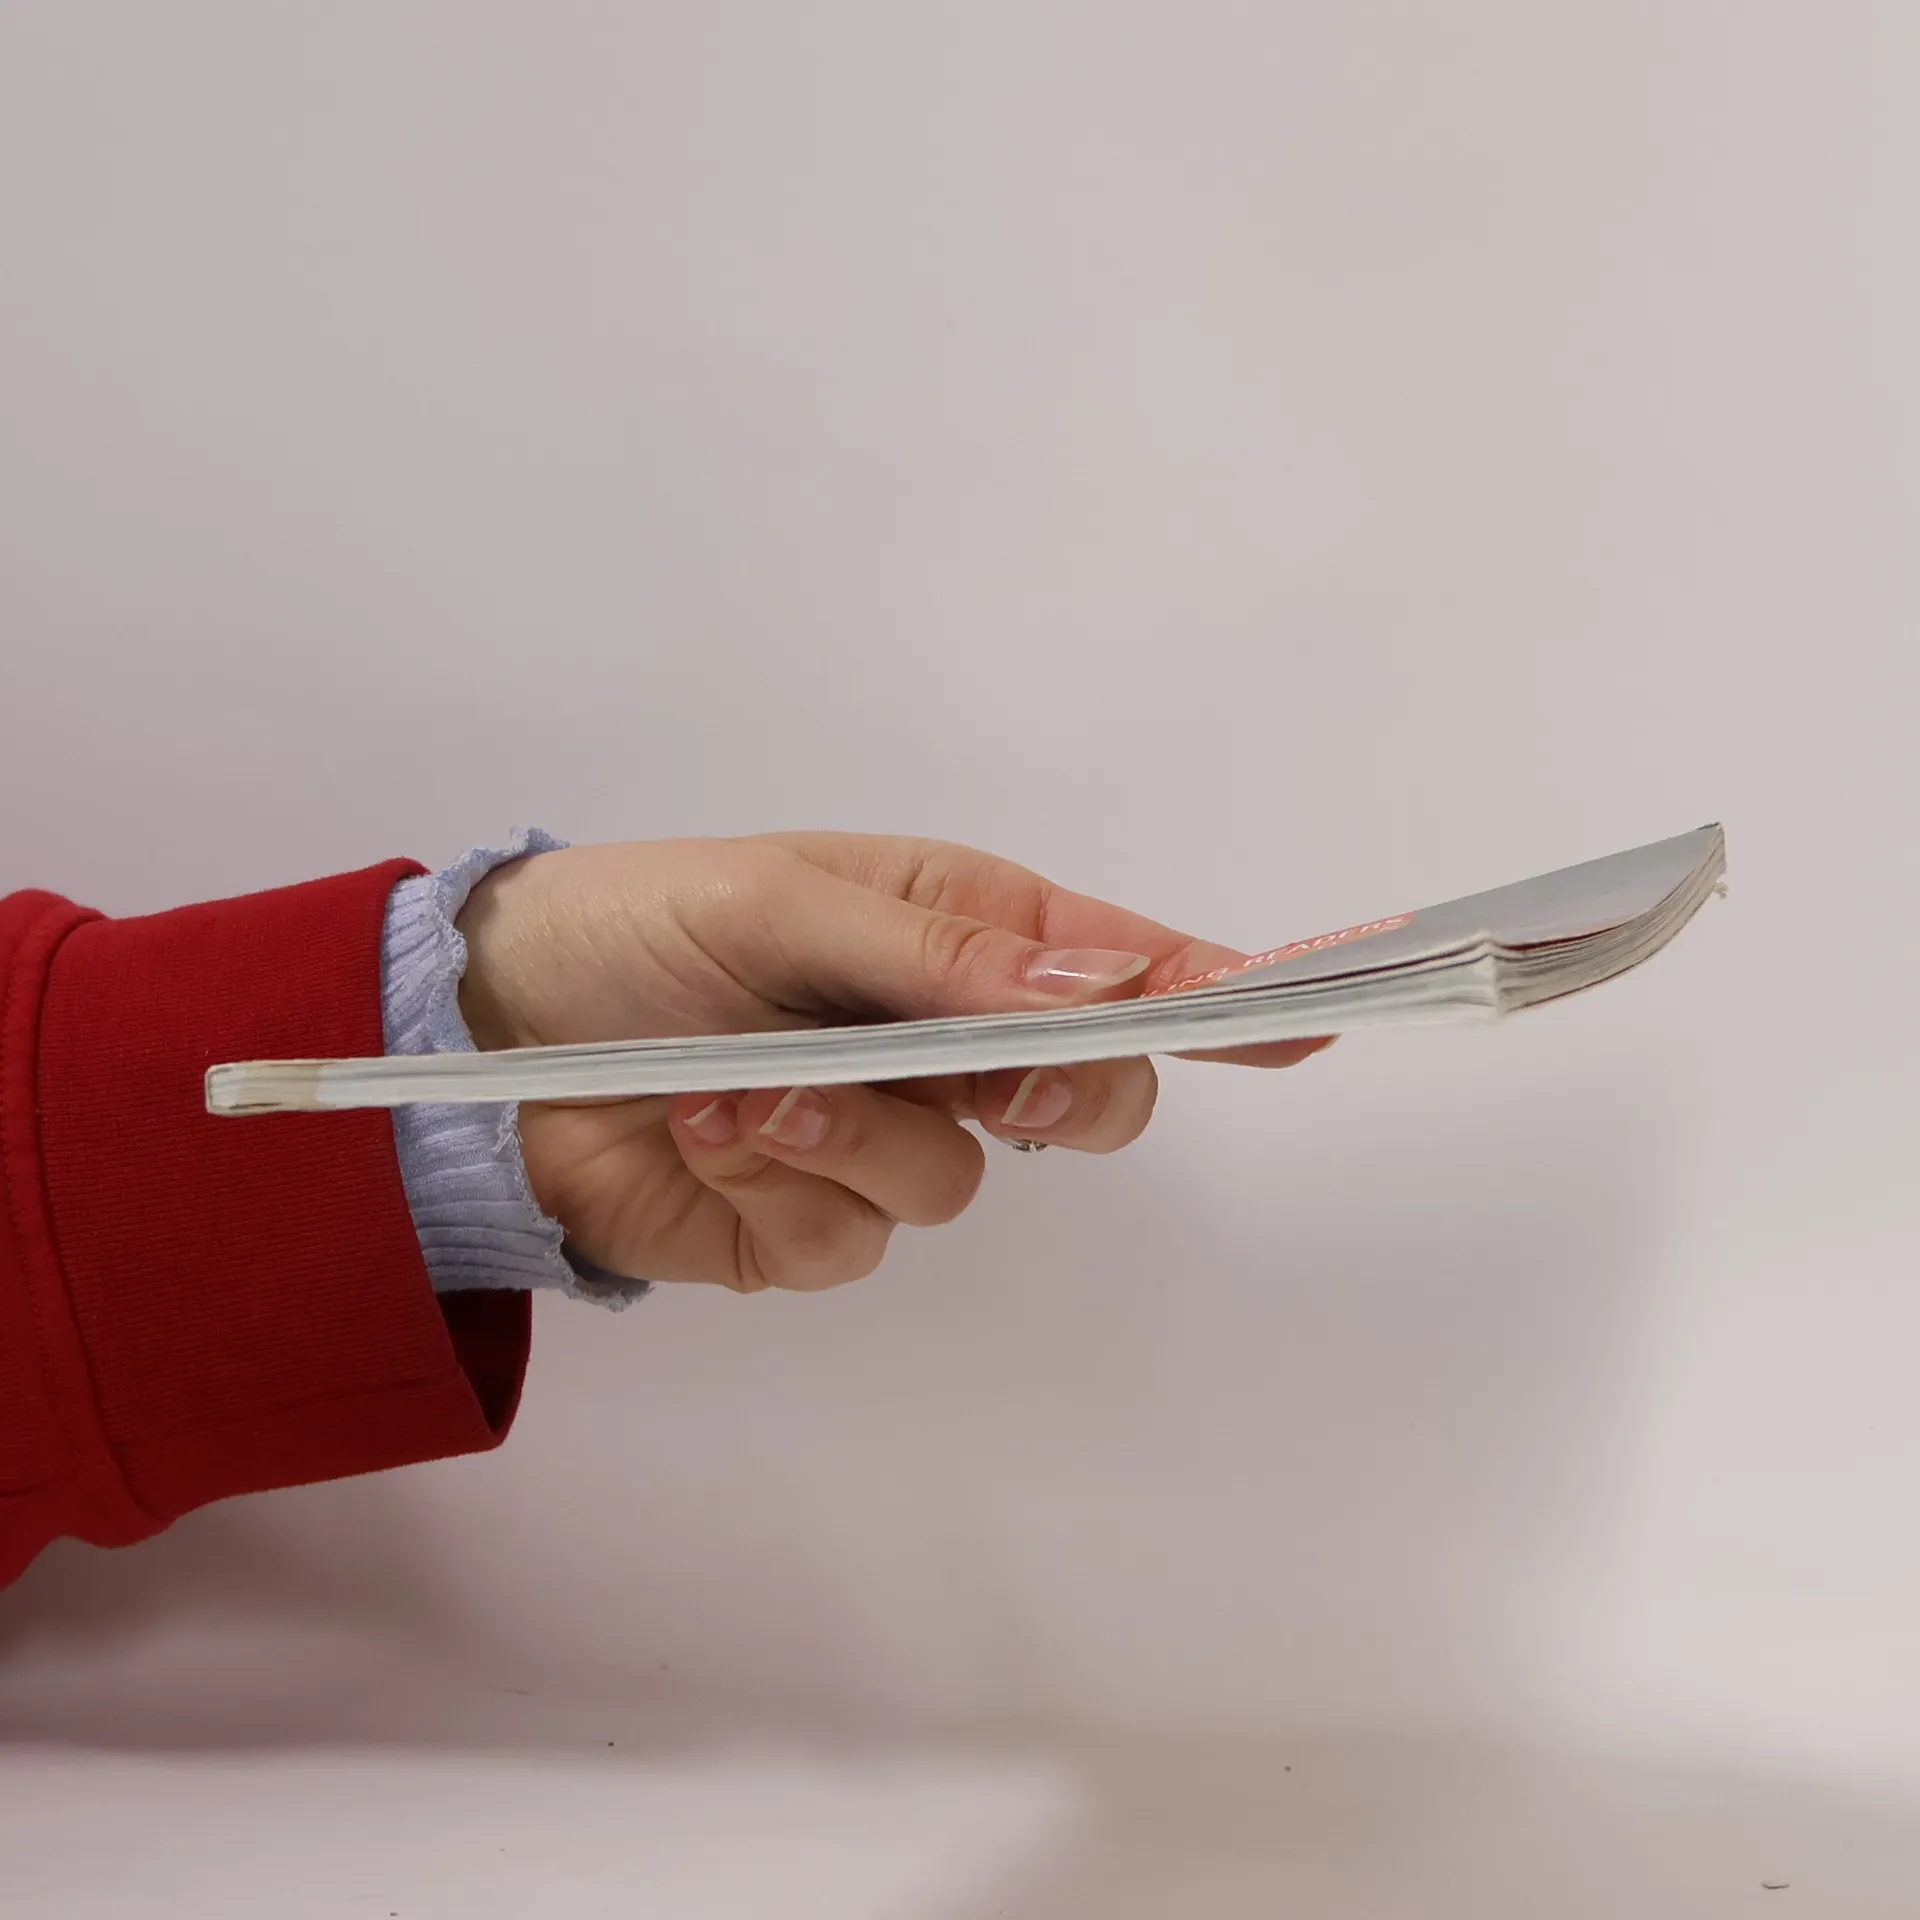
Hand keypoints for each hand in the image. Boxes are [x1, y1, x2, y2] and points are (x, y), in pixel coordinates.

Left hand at [455, 832, 1329, 1292]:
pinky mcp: (811, 1225)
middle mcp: (942, 1046)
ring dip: (847, 1137)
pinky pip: (850, 1240)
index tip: (1300, 1022)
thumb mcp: (788, 899)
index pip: (1114, 973)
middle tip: (996, 1080)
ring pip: (956, 1182)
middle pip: (1083, 1102)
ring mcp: (883, 1142)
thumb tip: (1097, 986)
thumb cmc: (647, 923)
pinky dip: (776, 1186)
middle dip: (1051, 1096)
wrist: (501, 1033)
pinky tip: (706, 1136)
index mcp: (958, 939)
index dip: (1211, 998)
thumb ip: (943, 956)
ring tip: (736, 1088)